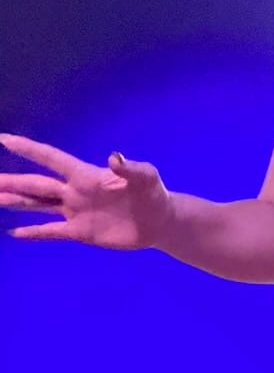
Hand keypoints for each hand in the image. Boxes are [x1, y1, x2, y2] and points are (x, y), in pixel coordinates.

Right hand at [0, 134, 172, 248]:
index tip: (4, 139)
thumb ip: (129, 168)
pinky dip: (33, 232)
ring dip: (15, 202)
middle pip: (36, 185)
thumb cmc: (153, 193)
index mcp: (86, 175)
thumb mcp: (146, 176)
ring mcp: (75, 212)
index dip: (29, 149)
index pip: (51, 159)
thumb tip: (114, 157)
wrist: (159, 221)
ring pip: (38, 205)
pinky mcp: (81, 232)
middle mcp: (75, 192)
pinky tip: (14, 232)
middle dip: (11, 181)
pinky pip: (52, 232)